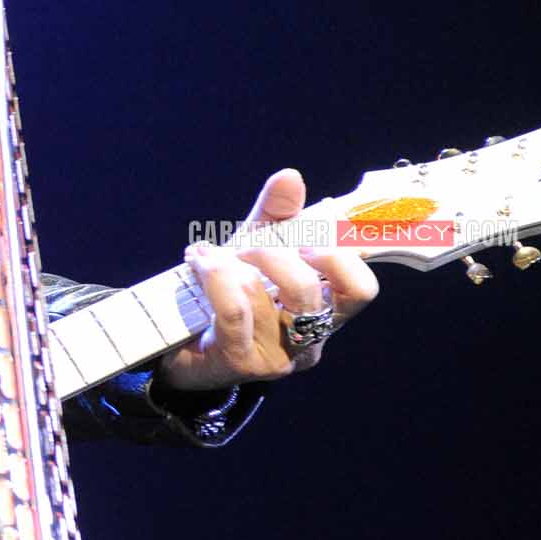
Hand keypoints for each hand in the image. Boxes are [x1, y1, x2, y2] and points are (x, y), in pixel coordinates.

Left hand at [156, 167, 378, 389]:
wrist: (180, 342)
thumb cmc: (230, 294)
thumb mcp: (256, 249)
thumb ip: (276, 215)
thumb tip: (290, 176)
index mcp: (325, 312)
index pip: (360, 290)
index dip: (341, 257)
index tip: (306, 238)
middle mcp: (309, 340)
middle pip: (308, 289)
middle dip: (270, 254)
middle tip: (244, 248)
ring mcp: (276, 357)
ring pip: (263, 297)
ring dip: (229, 265)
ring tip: (207, 257)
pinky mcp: (240, 363)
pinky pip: (233, 311)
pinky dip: (214, 279)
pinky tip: (199, 265)